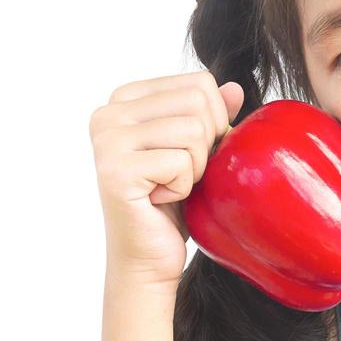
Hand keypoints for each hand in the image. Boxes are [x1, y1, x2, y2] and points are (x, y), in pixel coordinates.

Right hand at [89, 70, 243, 285]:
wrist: (149, 257)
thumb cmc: (173, 203)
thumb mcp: (198, 150)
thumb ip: (212, 115)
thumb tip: (233, 87)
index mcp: (125, 99)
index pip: (199, 83)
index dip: (213, 122)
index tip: (186, 153)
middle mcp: (108, 114)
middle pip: (198, 101)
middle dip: (206, 144)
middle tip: (179, 173)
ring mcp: (107, 141)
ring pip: (194, 131)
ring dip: (196, 167)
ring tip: (170, 186)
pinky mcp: (116, 170)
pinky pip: (181, 162)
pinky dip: (184, 187)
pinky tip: (160, 200)